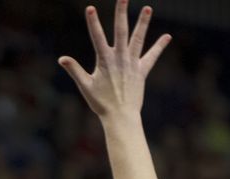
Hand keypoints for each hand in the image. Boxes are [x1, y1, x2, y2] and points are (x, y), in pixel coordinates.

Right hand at [59, 0, 169, 119]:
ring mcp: (132, 64)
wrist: (120, 116)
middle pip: (121, 31)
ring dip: (143, 23)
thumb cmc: (100, 103)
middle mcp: (120, 58)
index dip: (93, 23)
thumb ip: (74, 70)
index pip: (97, 37)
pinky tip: (167, 37)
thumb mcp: (85, 86)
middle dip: (121, 14)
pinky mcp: (142, 71)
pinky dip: (159, 47)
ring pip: (138, 39)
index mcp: (105, 61)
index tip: (90, 8)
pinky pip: (151, 57)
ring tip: (148, 8)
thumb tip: (61, 59)